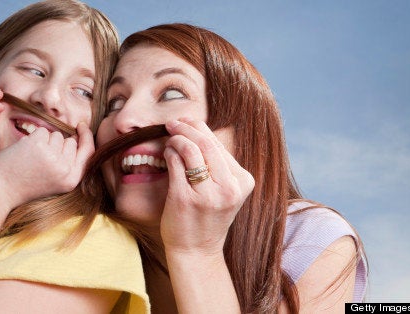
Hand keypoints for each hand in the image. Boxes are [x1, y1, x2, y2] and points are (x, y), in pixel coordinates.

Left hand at [0, 121, 94, 208]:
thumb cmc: (25, 184)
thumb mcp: (54, 181)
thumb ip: (69, 163)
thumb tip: (78, 136)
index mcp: (72, 180)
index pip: (89, 152)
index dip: (86, 137)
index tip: (81, 126)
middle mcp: (65, 169)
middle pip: (71, 141)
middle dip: (57, 144)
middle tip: (38, 161)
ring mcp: (52, 156)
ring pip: (56, 135)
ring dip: (44, 141)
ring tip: (30, 159)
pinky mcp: (38, 145)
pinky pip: (43, 131)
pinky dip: (33, 138)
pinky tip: (24, 152)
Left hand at [160, 118, 254, 254]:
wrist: (197, 250)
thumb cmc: (207, 216)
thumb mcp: (224, 190)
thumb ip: (218, 163)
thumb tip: (196, 128)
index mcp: (243, 182)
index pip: (220, 144)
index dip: (200, 127)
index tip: (186, 121)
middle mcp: (229, 188)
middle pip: (206, 143)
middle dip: (186, 127)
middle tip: (172, 123)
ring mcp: (208, 194)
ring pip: (191, 149)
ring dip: (176, 138)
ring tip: (169, 138)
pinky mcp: (186, 199)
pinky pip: (175, 163)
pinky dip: (169, 153)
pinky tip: (166, 153)